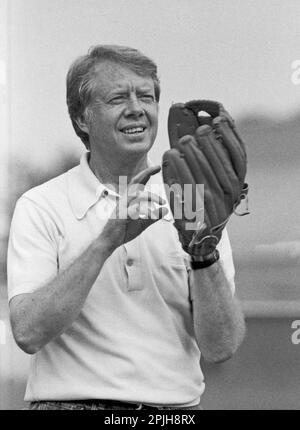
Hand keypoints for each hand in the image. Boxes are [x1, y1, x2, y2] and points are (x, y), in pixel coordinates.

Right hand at [100, 165, 167, 252]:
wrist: (109, 241)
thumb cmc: (124, 230)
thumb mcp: (142, 223)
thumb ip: (154, 216)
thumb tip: (166, 209)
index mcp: (129, 200)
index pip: (138, 183)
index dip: (146, 174)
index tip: (157, 167)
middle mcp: (125, 200)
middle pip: (135, 182)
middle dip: (146, 173)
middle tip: (158, 167)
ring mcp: (122, 207)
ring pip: (136, 194)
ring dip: (151, 197)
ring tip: (162, 202)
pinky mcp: (120, 216)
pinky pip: (130, 209)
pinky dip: (139, 207)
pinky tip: (147, 209)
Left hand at [163, 99, 248, 258]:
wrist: (200, 233)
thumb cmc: (203, 199)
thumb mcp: (212, 177)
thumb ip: (209, 154)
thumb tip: (203, 123)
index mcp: (237, 182)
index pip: (238, 155)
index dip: (229, 135)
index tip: (219, 119)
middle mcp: (230, 192)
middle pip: (221, 162)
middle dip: (208, 143)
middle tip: (197, 129)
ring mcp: (215, 202)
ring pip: (205, 173)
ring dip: (193, 154)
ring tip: (182, 140)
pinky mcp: (197, 210)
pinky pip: (187, 186)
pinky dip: (177, 168)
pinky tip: (169, 154)